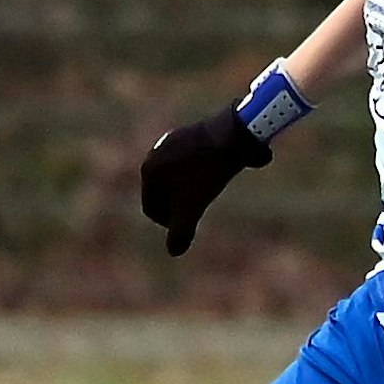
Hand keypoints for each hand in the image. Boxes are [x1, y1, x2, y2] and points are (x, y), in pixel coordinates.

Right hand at [139, 106, 270, 256]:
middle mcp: (157, 151)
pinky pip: (194, 161)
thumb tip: (174, 252)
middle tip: (197, 213)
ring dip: (191, 189)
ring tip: (209, 195)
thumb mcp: (192, 207)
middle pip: (164, 191)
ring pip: (180, 175)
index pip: (151, 207)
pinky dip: (203, 173)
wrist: (233, 134)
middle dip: (179, 205)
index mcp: (149, 169)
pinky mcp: (196, 132)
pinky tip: (220, 175)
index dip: (168, 224)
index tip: (187, 229)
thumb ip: (181, 232)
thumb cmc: (208, 172)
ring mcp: (176, 139)